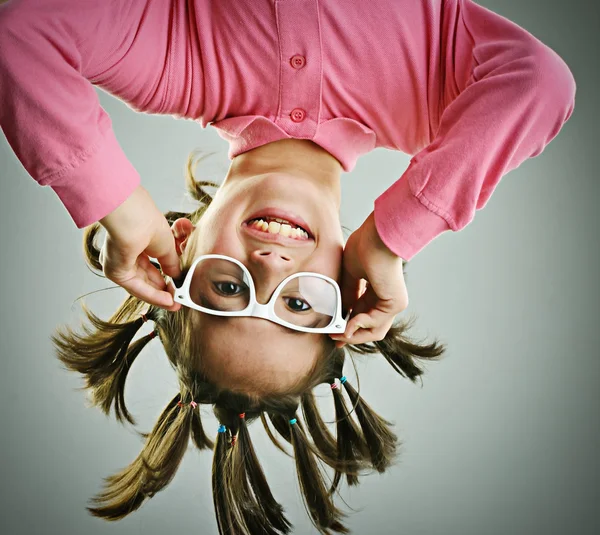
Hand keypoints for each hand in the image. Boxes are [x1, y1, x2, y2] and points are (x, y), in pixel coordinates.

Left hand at [98, 185, 181, 311]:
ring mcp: (118, 264)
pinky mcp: (116, 272)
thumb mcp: (166, 247)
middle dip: (162, 290)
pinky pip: (137, 288)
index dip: (164, 278)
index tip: (177, 287)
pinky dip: (153, 295)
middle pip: (145, 278)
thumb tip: (176, 276)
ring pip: (141, 286)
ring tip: (175, 304)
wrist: (133, 218)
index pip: (149, 266)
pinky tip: (168, 301)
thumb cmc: (148, 222)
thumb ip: (170, 264)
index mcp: (136, 243)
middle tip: (178, 299)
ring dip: (159, 296)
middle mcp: (124, 254)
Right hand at [330, 211, 407, 347]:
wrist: (376, 238)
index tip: (333, 332)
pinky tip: (346, 326)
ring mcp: (393, 302)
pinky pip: (376, 324)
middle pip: (370, 327)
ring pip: (375, 331)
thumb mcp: (349, 275)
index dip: (348, 326)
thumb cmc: (364, 247)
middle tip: (334, 339)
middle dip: (350, 336)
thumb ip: (347, 294)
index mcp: (376, 290)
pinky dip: (359, 327)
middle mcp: (386, 297)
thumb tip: (342, 313)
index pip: (363, 314)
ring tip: (338, 335)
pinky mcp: (396, 304)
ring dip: (354, 336)